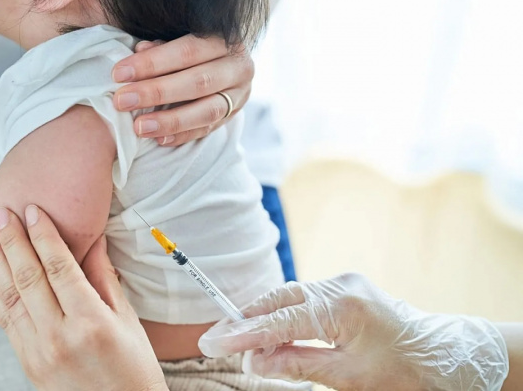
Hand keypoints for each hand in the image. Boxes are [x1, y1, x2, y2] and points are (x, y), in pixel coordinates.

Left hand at [0, 206, 167, 390]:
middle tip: (1, 211)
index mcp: (90, 322)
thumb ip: (104, 278)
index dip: (43, 235)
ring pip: (10, 297)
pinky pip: (6, 320)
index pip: (58, 267)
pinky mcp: (27, 362)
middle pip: (28, 277)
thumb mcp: (127, 320)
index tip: (32, 209)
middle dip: (12, 240)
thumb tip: (94, 239)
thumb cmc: (133, 368)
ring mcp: (38, 352)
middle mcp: (59, 336)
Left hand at [113, 35, 252, 145]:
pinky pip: (208, 130)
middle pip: (197, 82)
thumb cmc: (190, 46)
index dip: (152, 63)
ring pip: (207, 111)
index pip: (186, 51)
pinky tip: (159, 139)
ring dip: (170, 121)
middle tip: (122, 101)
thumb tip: (140, 49)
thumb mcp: (178, 37)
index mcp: (224, 39)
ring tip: (140, 127)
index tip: (119, 74)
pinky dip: (182, 135)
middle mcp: (238, 66)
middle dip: (156, 92)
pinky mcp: (233, 115)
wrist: (221, 62)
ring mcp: (239, 94)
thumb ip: (161, 45)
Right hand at [198, 273, 508, 390]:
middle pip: (280, 298)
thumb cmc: (404, 371)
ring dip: (263, 318)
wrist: (448, 357)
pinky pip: (304, 299)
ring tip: (237, 340)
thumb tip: (254, 362)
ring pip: (289, 296)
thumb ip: (297, 364)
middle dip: (246, 319)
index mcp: (345, 306)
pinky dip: (283, 316)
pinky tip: (269, 332)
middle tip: (214, 339)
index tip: (213, 342)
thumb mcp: (349, 377)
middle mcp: (341, 286)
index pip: (281, 320)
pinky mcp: (347, 289)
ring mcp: (345, 284)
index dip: (244, 333)